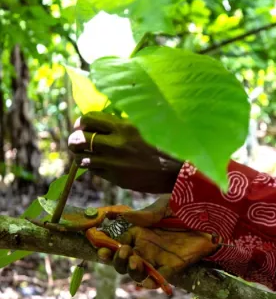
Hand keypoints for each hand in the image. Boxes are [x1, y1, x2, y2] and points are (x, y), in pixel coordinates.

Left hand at [68, 111, 183, 193]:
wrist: (177, 171)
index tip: (82, 126)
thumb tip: (100, 123)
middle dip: (74, 140)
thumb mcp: (143, 128)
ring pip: (82, 158)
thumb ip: (122, 125)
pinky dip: (94, 168)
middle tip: (78, 142)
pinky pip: (95, 171)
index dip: (81, 122)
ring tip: (86, 156)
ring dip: (81, 156)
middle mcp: (116, 144)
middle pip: (79, 139)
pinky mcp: (116, 178)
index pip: (89, 119)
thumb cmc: (163, 146)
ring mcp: (115, 163)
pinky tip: (101, 165)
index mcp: (124, 127)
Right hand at [97, 195, 218, 289]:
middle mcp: (147, 246)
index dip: (106, 247)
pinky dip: (151, 282)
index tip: (100, 245)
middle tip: (122, 251)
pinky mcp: (174, 266)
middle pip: (123, 261)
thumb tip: (123, 216)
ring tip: (134, 260)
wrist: (216, 215)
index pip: (117, 243)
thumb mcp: (165, 206)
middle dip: (116, 260)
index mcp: (140, 231)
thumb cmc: (189, 205)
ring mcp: (159, 257)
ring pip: (137, 272)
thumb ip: (146, 214)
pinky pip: (159, 279)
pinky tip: (147, 279)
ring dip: (130, 270)